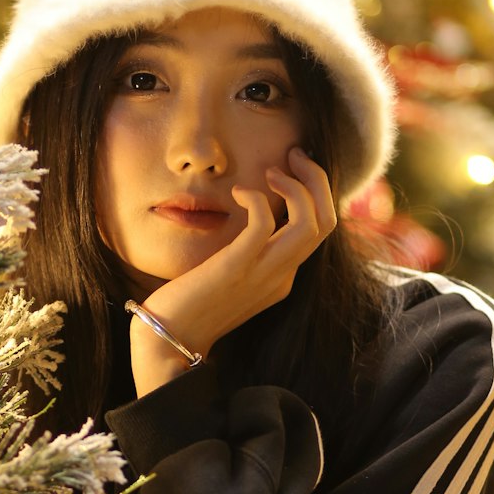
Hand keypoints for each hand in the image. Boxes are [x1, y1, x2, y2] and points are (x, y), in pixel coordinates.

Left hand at [130, 148, 335, 392]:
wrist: (168, 338)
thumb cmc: (190, 304)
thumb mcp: (229, 275)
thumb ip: (246, 251)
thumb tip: (250, 218)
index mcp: (282, 277)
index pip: (319, 229)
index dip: (314, 192)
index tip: (291, 168)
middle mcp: (282, 275)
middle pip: (326, 222)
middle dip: (317, 180)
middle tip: (294, 155)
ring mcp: (263, 273)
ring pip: (311, 224)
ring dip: (298, 187)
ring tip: (272, 170)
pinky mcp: (237, 267)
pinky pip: (264, 224)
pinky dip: (256, 198)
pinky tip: (238, 192)